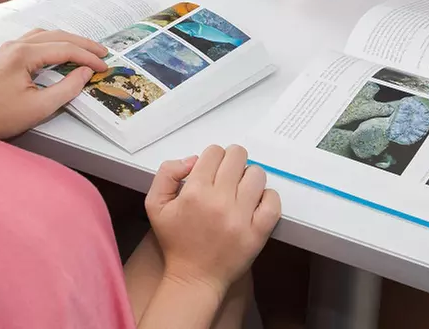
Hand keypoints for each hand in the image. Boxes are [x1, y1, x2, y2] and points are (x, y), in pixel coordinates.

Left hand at [0, 29, 108, 138]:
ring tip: (85, 51)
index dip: (87, 57)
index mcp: (22, 54)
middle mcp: (15, 45)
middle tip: (102, 53)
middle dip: (82, 44)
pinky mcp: (5, 56)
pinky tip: (60, 52)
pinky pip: (34, 41)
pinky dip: (52, 43)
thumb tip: (85, 73)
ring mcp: (8, 49)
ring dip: (67, 41)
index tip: (103, 66)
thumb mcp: (39, 107)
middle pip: (56, 36)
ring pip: (45, 35)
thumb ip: (67, 88)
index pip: (64, 48)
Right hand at [145, 144, 279, 296]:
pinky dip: (267, 196)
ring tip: (240, 190)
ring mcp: (241, 217)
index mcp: (194, 192)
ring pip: (256, 174)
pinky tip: (255, 202)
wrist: (194, 278)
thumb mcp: (155, 204)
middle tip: (227, 176)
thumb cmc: (176, 241)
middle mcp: (219, 201)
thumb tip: (193, 159)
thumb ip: (167, 173)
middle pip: (238, 156)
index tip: (211, 169)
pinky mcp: (258, 232)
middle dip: (232, 161)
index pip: (214, 152)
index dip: (213, 157)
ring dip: (248, 177)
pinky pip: (273, 200)